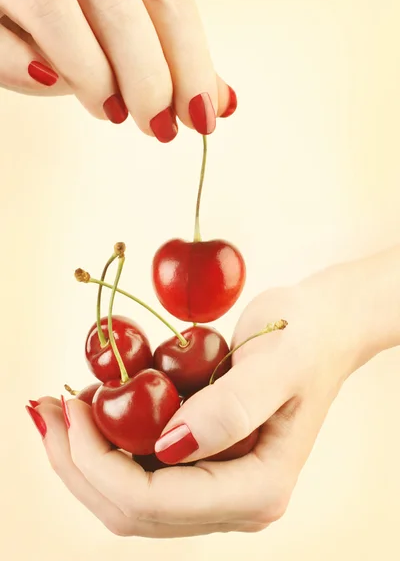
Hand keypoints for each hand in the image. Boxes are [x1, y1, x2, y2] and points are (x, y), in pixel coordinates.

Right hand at [0, 0, 234, 137]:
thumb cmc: (46, 26)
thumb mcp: (112, 42)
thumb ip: (165, 63)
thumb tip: (223, 101)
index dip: (191, 57)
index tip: (203, 116)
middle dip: (152, 74)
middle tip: (161, 128)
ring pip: (60, 7)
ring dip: (97, 73)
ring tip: (113, 113)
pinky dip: (26, 65)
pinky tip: (48, 83)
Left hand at [30, 262, 369, 537]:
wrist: (321, 326)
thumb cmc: (306, 335)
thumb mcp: (278, 362)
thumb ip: (231, 408)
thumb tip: (169, 446)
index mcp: (258, 487)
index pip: (155, 500)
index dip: (99, 460)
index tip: (71, 406)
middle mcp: (236, 500)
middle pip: (132, 510)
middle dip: (78, 464)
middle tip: (46, 410)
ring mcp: (218, 486)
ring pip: (129, 498)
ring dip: (83, 458)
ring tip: (55, 409)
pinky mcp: (205, 463)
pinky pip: (141, 471)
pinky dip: (105, 445)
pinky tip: (88, 409)